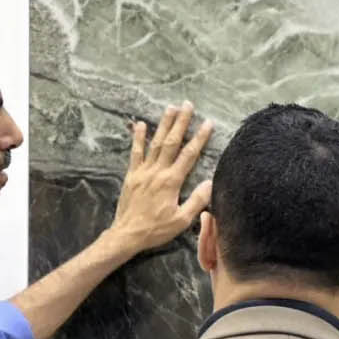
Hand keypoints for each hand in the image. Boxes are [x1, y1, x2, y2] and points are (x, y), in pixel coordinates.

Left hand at [108, 103, 213, 258]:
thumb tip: (210, 183)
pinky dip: (138, 137)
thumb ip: (197, 201)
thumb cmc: (156, 230)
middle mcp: (157, 172)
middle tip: (187, 105)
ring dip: (164, 124)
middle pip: (172, 142)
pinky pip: (136, 152)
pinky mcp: (132, 175)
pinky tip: (140, 124)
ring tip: (170, 107)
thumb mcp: (182, 220)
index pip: (189, 155)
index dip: (199, 137)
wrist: (127, 234)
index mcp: (171, 182)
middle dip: (181, 122)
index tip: (207, 123)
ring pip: (155, 143)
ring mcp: (143, 171)